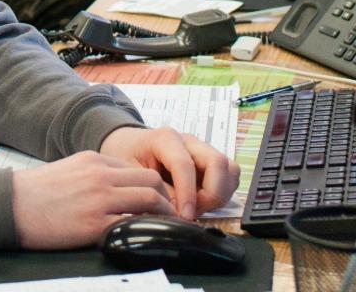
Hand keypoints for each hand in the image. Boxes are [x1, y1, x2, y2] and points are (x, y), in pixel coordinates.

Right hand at [10, 151, 173, 249]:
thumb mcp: (69, 170)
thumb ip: (95, 175)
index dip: (156, 186)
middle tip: (172, 215)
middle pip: (151, 180)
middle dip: (168, 198)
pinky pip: (133, 222)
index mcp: (94, 161)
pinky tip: (149, 236)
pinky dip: (147, 228)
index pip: (138, 169)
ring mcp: (99, 198)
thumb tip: (118, 189)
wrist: (12, 205)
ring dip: (164, 213)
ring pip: (149, 198)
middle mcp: (101, 175)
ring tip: (167, 226)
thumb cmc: (37, 192)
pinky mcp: (95, 223)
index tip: (162, 201)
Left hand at [99, 126, 239, 221]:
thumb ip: (153, 191)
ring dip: (220, 193)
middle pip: (218, 162)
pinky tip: (202, 202)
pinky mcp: (209, 161)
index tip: (185, 216)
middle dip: (212, 193)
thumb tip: (175, 214)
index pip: (185, 165)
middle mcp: (189, 141)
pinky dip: (222, 192)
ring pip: (229, 169)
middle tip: (194, 212)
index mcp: (165, 139)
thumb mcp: (130, 172)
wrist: (126, 143)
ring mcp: (202, 150)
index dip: (188, 194)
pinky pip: (229, 175)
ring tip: (198, 207)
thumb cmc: (126, 155)